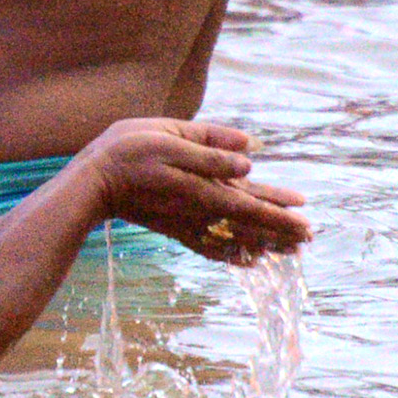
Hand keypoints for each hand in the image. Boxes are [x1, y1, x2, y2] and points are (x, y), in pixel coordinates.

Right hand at [85, 118, 311, 264]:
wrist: (89, 184)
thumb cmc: (127, 151)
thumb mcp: (169, 137)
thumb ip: (210, 147)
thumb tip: (251, 158)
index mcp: (202, 186)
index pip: (250, 202)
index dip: (279, 210)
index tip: (306, 217)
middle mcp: (197, 210)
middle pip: (246, 224)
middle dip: (278, 230)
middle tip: (308, 238)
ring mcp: (184, 222)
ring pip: (231, 238)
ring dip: (261, 243)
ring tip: (287, 250)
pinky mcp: (170, 227)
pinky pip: (207, 246)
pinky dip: (229, 255)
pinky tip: (243, 260)